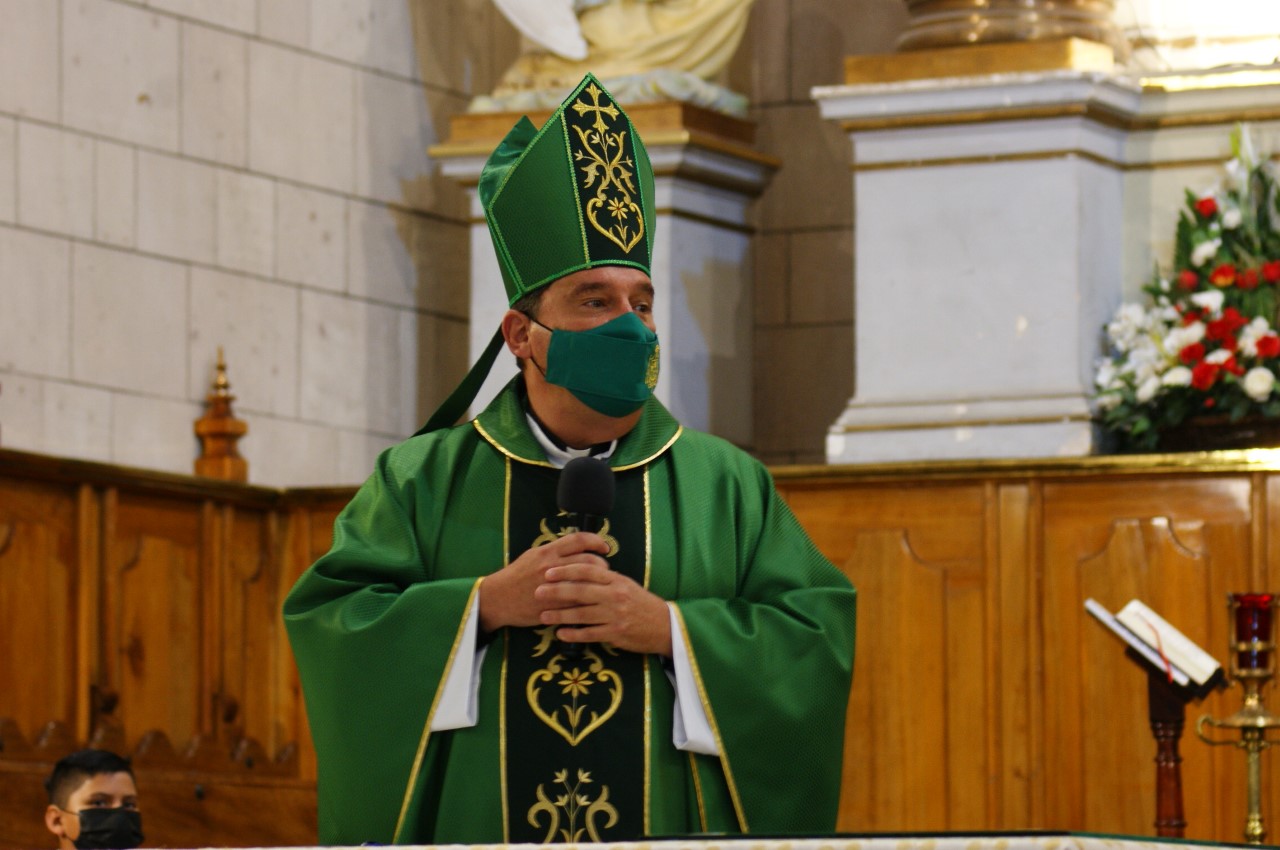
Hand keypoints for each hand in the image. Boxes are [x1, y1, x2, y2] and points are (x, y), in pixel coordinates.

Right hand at [478, 532, 609, 632]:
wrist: (498, 599)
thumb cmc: (516, 576)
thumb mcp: (532, 555)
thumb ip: (554, 551)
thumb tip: (576, 546)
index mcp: (547, 552)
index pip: (579, 539)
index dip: (596, 540)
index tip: (604, 546)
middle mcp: (552, 567)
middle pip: (589, 560)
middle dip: (602, 564)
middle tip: (605, 568)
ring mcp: (554, 587)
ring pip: (587, 581)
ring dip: (599, 582)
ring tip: (601, 584)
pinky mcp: (554, 605)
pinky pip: (578, 602)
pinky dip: (588, 600)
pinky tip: (591, 600)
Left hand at [535, 562, 672, 656]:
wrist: (664, 626)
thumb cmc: (641, 604)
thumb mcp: (626, 585)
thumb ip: (605, 579)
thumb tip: (580, 571)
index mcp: (616, 580)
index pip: (587, 570)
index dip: (566, 570)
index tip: (549, 572)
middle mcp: (615, 595)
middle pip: (580, 591)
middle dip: (556, 591)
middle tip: (537, 591)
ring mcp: (615, 615)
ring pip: (582, 614)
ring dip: (560, 615)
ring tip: (543, 616)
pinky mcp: (616, 633)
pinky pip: (590, 634)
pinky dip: (574, 634)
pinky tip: (560, 633)